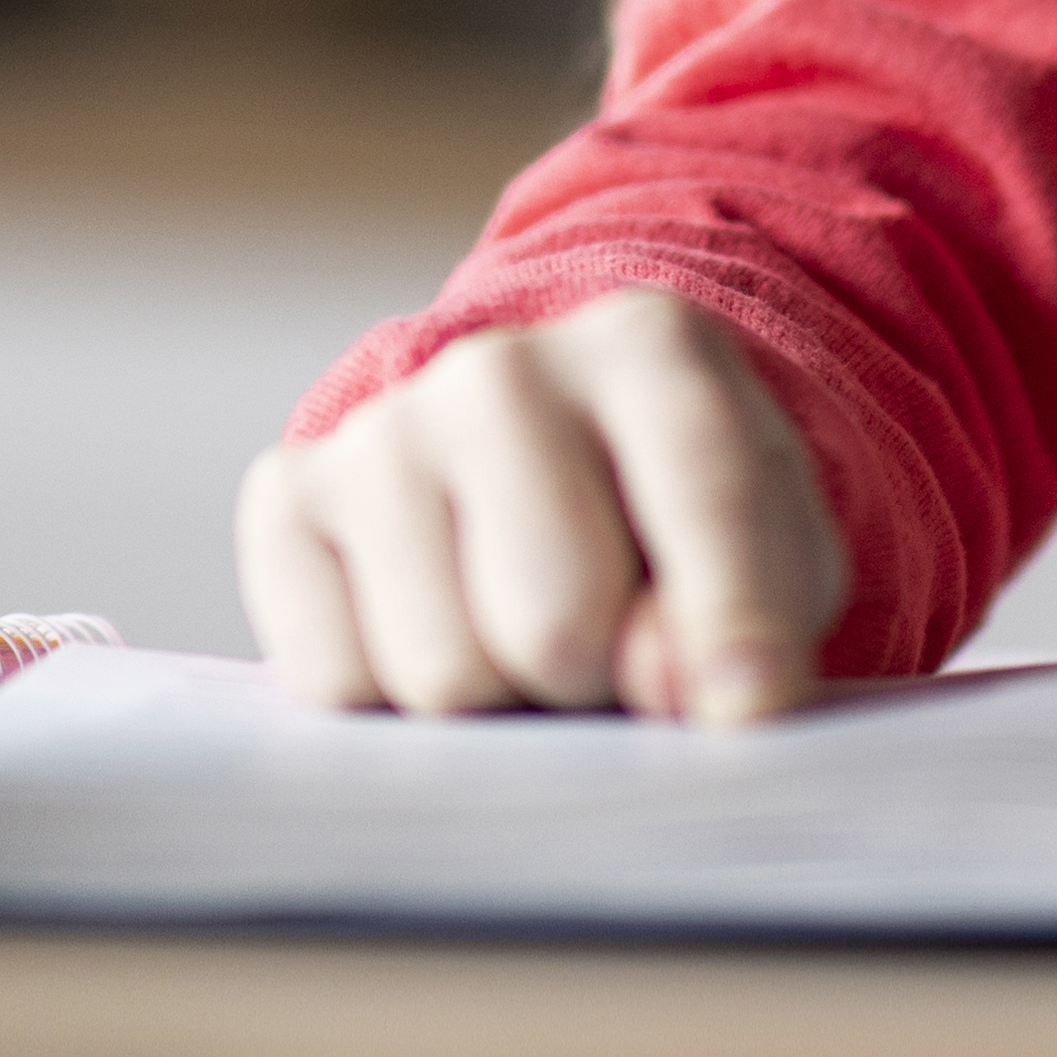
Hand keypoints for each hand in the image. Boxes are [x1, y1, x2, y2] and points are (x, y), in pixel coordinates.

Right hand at [235, 287, 846, 725]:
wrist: (547, 459)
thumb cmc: (676, 522)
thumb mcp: (771, 552)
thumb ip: (755, 613)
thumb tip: (670, 691)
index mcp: (649, 348)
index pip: (705, 495)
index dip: (735, 623)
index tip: (749, 708)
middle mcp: (499, 369)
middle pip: (554, 626)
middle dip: (596, 681)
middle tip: (607, 649)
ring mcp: (380, 428)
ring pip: (443, 675)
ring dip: (498, 703)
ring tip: (521, 638)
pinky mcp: (285, 494)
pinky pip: (336, 680)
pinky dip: (393, 701)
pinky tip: (435, 631)